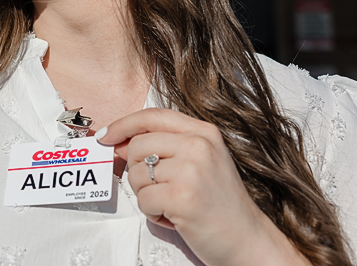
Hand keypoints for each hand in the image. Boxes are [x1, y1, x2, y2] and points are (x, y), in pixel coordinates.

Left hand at [98, 108, 308, 265]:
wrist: (250, 241)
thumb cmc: (220, 204)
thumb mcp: (199, 163)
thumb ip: (164, 147)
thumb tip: (118, 141)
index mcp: (204, 132)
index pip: (152, 116)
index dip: (124, 124)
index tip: (106, 136)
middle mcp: (199, 146)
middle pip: (137, 146)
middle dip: (137, 171)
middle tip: (159, 189)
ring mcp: (191, 170)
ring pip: (136, 174)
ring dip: (147, 195)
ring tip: (172, 204)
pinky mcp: (182, 197)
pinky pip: (142, 199)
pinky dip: (152, 213)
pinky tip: (174, 216)